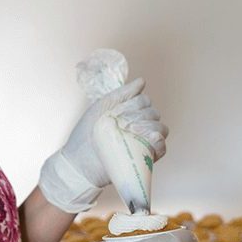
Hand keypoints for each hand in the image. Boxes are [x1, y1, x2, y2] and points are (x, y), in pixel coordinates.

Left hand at [38, 78, 168, 212]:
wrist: (79, 160)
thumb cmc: (87, 132)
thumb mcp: (102, 106)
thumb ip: (122, 93)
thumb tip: (142, 81)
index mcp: (130, 114)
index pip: (145, 101)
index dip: (133, 104)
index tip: (116, 112)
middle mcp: (139, 127)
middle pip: (153, 113)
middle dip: (138, 115)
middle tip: (120, 124)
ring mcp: (143, 142)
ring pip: (160, 128)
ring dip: (148, 126)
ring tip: (130, 131)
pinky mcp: (145, 159)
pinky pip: (162, 148)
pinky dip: (159, 141)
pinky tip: (151, 138)